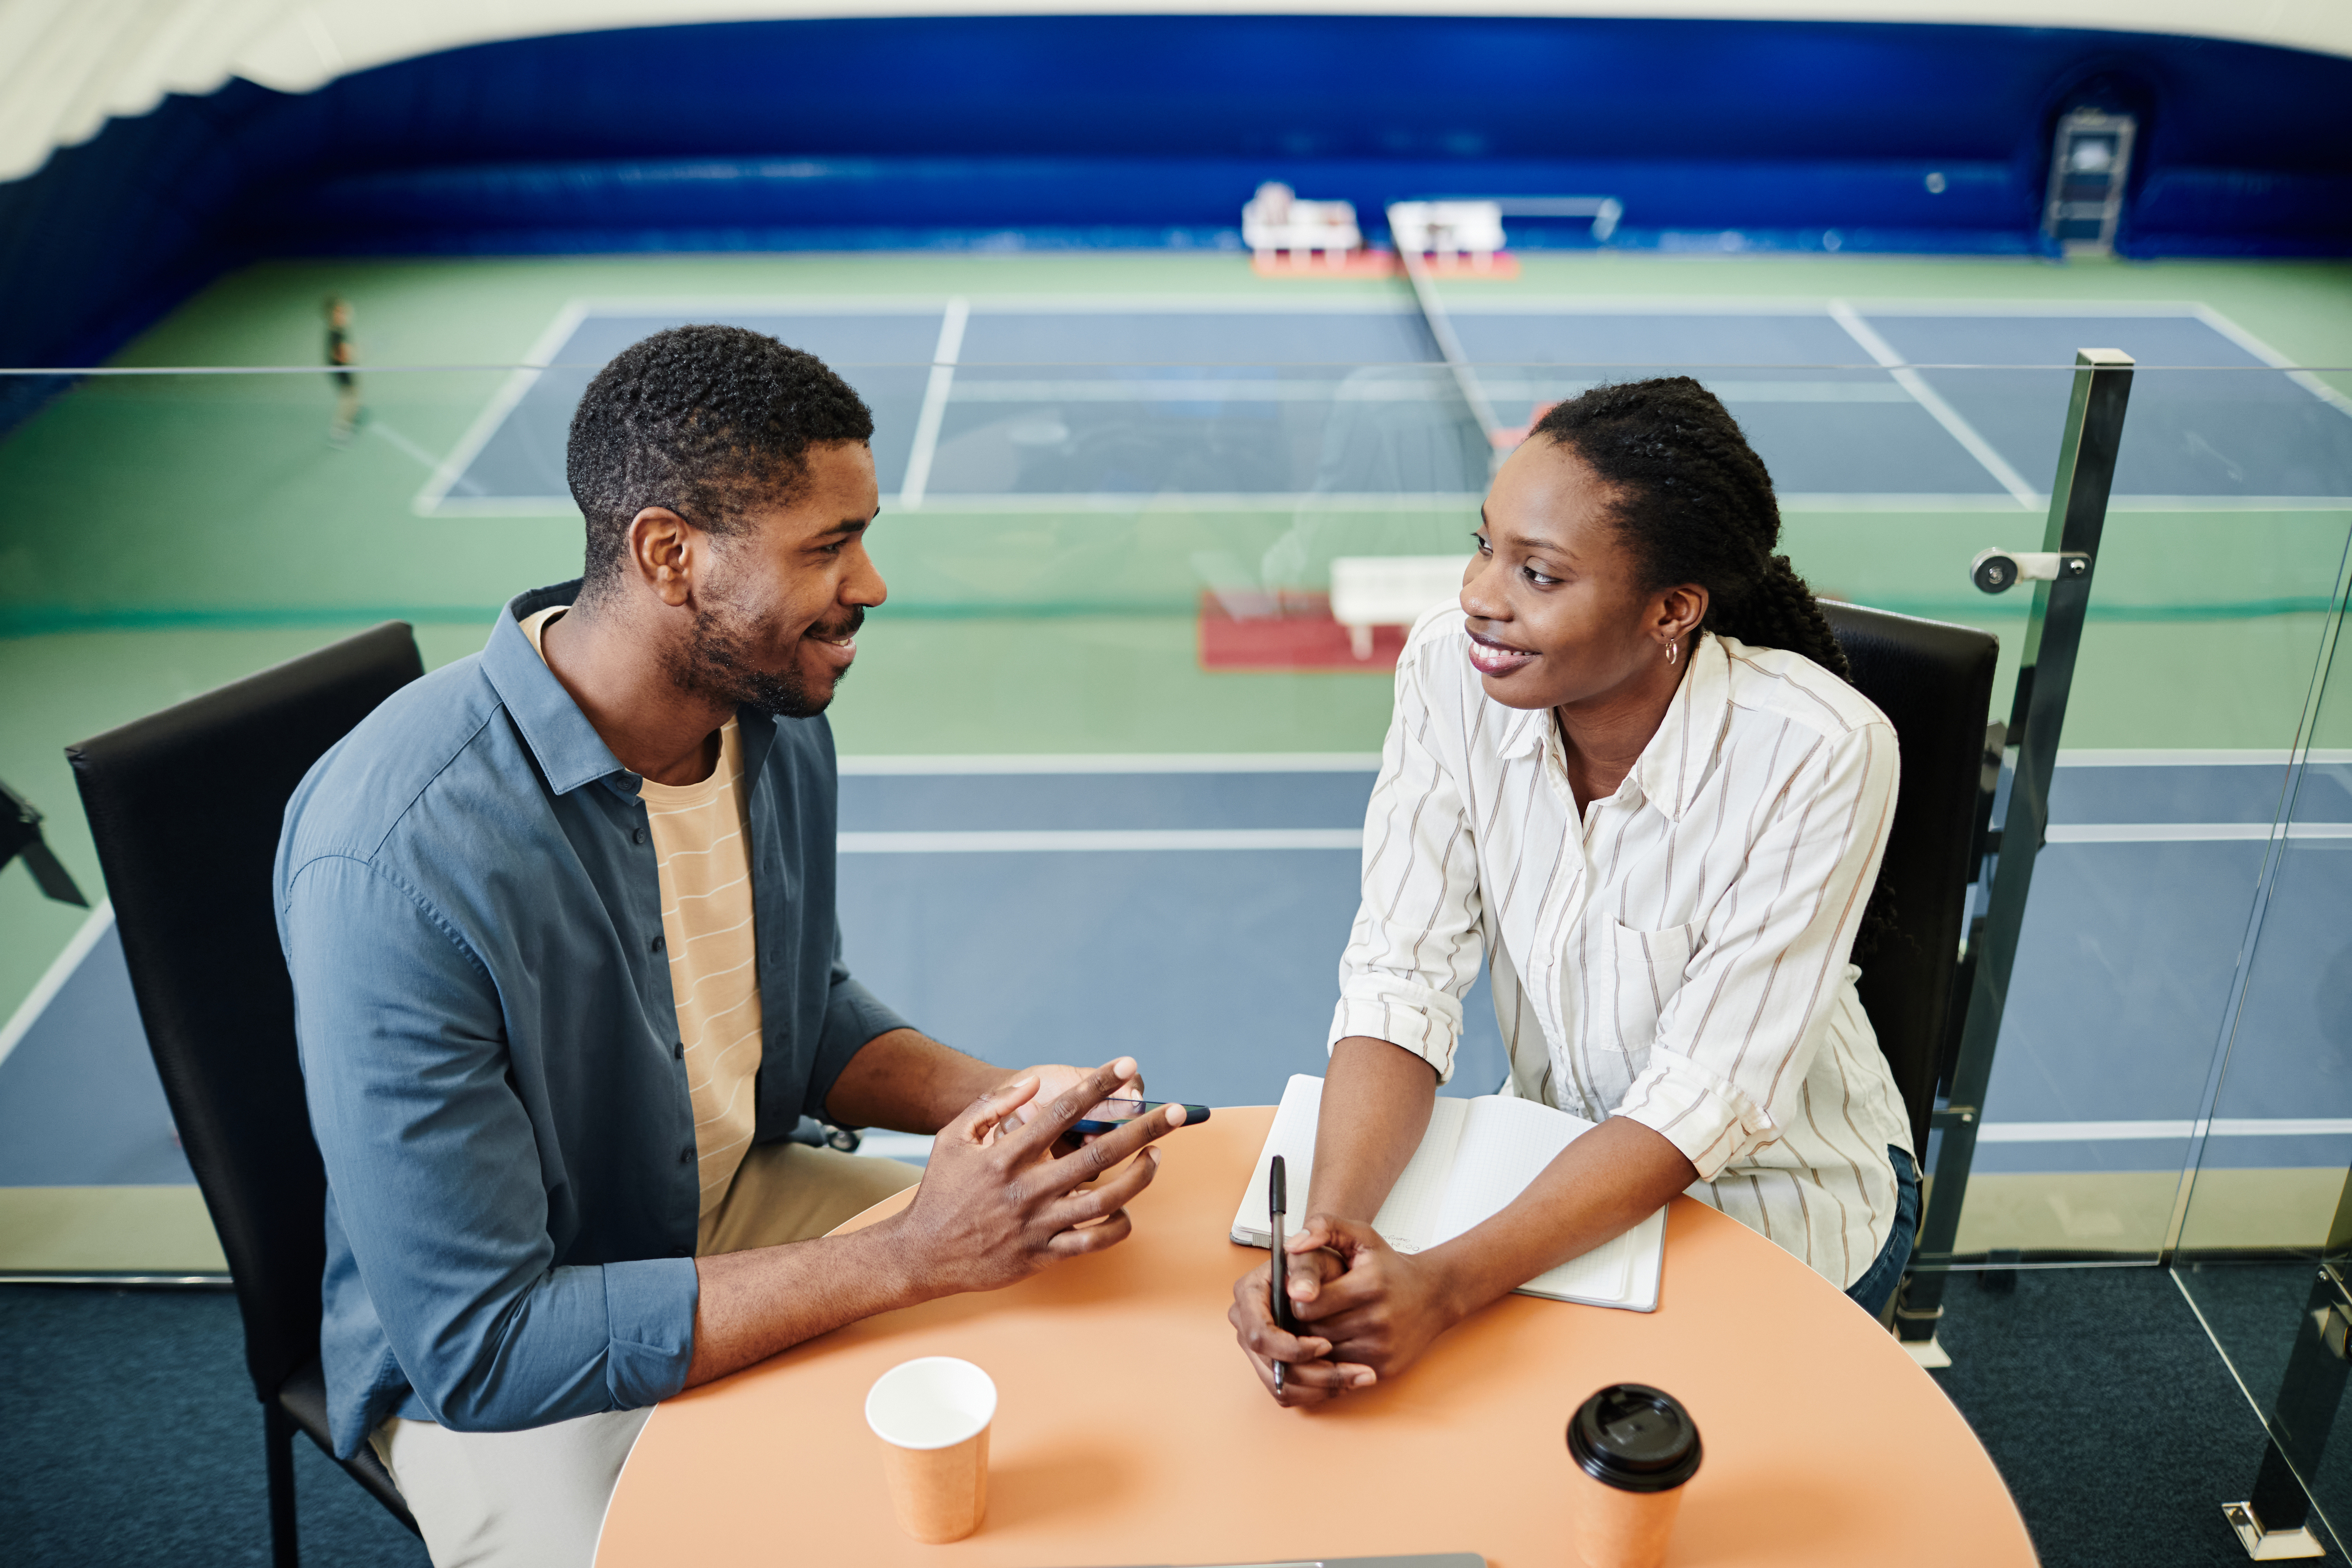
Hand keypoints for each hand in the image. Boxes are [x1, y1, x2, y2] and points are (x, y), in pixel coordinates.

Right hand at [885, 1057, 1184, 1295]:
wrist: (923, 1252)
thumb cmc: (941, 1190)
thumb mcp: (953, 1137)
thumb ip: (990, 1106)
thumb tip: (1031, 1083)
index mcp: (1005, 1156)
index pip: (1062, 1111)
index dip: (1098, 1084)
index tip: (1126, 1065)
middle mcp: (1025, 1189)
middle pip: (1099, 1152)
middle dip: (1143, 1128)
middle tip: (1177, 1111)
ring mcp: (1037, 1225)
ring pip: (1106, 1200)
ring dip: (1140, 1176)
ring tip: (1156, 1155)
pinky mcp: (1043, 1255)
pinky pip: (1094, 1241)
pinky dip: (1118, 1224)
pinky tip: (1127, 1207)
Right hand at [1230, 1241, 1372, 1406]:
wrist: (1327, 1276)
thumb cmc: (1319, 1264)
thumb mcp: (1315, 1256)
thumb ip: (1307, 1269)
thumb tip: (1301, 1294)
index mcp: (1248, 1295)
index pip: (1260, 1335)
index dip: (1292, 1348)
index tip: (1326, 1345)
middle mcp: (1247, 1325)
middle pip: (1273, 1368)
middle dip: (1316, 1374)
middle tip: (1355, 1372)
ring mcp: (1257, 1350)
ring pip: (1283, 1387)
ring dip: (1322, 1388)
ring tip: (1357, 1377)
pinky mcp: (1271, 1366)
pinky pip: (1289, 1394)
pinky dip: (1318, 1392)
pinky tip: (1345, 1380)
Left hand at [1284, 1216, 1458, 1386]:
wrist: (1433, 1296)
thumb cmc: (1390, 1266)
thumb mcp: (1361, 1236)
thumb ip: (1324, 1227)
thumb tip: (1291, 1246)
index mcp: (1368, 1284)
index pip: (1306, 1303)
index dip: (1299, 1298)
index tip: (1305, 1291)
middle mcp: (1377, 1319)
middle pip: (1312, 1331)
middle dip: (1306, 1320)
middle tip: (1312, 1308)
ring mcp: (1382, 1347)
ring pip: (1324, 1352)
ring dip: (1317, 1340)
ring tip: (1325, 1321)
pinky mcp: (1384, 1368)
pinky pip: (1341, 1369)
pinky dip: (1335, 1356)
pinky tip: (1341, 1337)